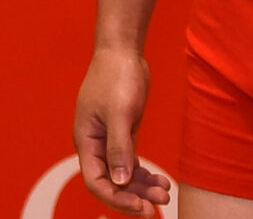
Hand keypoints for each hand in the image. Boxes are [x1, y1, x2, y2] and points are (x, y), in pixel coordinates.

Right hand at [74, 48, 170, 216]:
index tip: (141, 206)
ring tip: (165, 193)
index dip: (117, 198)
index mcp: (86, 140)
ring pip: (124, 174)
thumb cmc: (115, 76)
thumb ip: (118, 148)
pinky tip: (161, 180)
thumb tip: (118, 181)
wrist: (123, 50)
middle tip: (158, 205)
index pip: (96, 182)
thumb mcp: (119, 113)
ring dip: (142, 187)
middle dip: (133, 196)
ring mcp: (109, 139)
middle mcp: (95, 144)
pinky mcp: (122, 132)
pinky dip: (145, 173)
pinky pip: (131, 162)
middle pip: (111, 182)